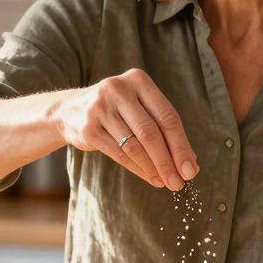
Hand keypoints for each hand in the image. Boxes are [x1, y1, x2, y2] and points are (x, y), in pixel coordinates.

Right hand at [49, 68, 198, 189]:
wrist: (71, 110)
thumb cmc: (118, 111)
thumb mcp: (141, 109)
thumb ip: (164, 131)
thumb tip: (191, 164)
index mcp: (138, 80)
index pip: (167, 116)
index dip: (181, 145)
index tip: (191, 169)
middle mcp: (118, 89)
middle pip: (151, 132)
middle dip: (168, 161)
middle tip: (179, 182)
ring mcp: (100, 108)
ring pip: (134, 146)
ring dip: (153, 168)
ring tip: (165, 182)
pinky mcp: (88, 128)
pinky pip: (119, 154)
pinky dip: (137, 169)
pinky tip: (149, 177)